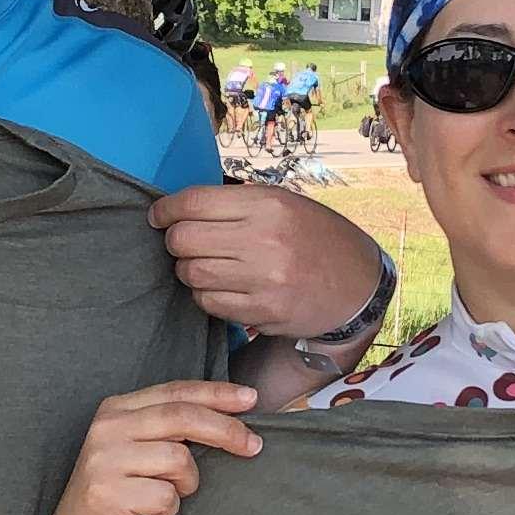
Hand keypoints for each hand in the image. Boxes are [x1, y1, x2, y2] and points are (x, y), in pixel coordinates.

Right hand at [38, 381, 258, 514]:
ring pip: (178, 459)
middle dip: (226, 430)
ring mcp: (103, 460)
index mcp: (117, 409)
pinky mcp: (105, 494)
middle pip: (182, 417)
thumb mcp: (140, 451)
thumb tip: (233, 416)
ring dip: (187, 484)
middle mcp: (107, 428)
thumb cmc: (119, 496)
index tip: (251, 398)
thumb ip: (170, 429)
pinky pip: (165, 496)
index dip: (216, 394)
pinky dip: (169, 510)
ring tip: (171, 496)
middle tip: (254, 446)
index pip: (175, 391)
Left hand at [148, 183, 383, 342]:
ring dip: (188, 270)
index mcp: (267, 204)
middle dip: (174, 241)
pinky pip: (209, 303)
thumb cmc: (314, 237)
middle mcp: (264, 240)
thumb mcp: (284, 203)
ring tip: (206, 265)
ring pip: (192, 274)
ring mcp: (264, 279)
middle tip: (183, 243)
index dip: (165, 210)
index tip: (158, 216)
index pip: (193, 203)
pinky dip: (206, 295)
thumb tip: (180, 207)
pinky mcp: (263, 312)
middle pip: (184, 240)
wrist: (356, 285)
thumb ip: (236, 203)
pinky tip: (222, 287)